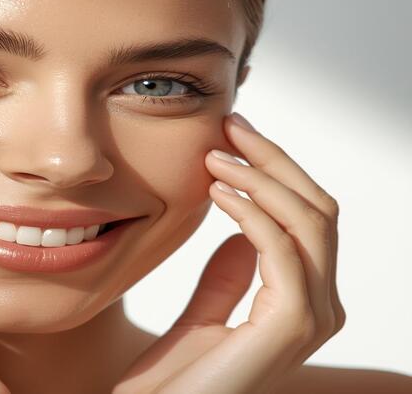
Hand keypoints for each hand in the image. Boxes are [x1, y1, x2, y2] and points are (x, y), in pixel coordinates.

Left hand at [113, 113, 344, 393]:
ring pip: (310, 220)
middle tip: (231, 127)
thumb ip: (227, 278)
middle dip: (274, 161)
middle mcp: (319, 308)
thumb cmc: (176, 381)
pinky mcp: (291, 324)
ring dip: (262, 177)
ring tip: (216, 156)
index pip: (307, 217)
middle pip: (318, 209)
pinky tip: (217, 193)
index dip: (274, 171)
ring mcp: (311, 317)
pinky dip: (253, 210)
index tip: (232, 138)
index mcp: (302, 302)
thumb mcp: (204, 316)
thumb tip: (241, 235)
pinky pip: (282, 247)